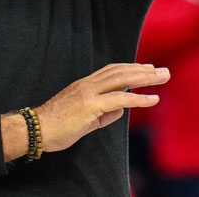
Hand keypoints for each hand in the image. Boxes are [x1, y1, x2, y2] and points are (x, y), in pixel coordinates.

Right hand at [35, 63, 169, 152]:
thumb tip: (120, 111)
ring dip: (146, 79)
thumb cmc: (55, 127)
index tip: (147, 68)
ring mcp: (89, 93)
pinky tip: (152, 99)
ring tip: (162, 78)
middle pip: (122, 71)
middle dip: (144, 70)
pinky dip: (139, 99)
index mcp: (85, 85)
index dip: (131, 68)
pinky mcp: (91, 105)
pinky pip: (120, 100)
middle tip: (163, 71)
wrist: (35, 130)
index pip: (112, 71)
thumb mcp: (84, 119)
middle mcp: (88, 84)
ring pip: (123, 80)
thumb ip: (103, 114)